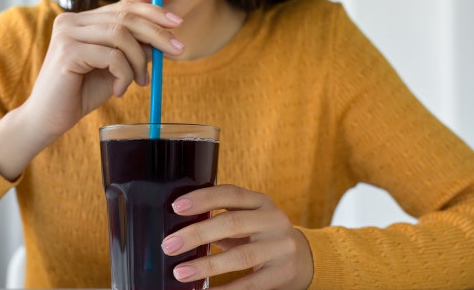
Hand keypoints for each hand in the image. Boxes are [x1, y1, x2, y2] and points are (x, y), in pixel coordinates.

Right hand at [22, 1, 184, 142]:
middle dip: (157, 33)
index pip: (123, 7)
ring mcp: (67, 34)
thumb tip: (163, 38)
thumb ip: (132, 51)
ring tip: (140, 82)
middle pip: (125, 17)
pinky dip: (124, 74)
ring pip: (121, 36)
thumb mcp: (114, 68)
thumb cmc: (80, 94)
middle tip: (177, 50)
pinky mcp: (68, 51)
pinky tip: (119, 90)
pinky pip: (112, 56)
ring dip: (139, 61)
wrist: (49, 119)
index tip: (177, 23)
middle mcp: (72, 20)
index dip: (152, 12)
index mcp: (82, 20)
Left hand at [161, 184, 313, 289]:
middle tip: (169, 245)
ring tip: (181, 272)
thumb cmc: (262, 237)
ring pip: (240, 256)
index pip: (230, 193)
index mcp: (260, 202)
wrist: (304, 258)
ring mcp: (281, 247)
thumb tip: (178, 229)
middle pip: (232, 223)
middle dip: (197, 234)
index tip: (177, 207)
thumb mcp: (248, 220)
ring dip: (207, 266)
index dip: (203, 198)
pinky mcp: (283, 273)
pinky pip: (250, 284)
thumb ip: (221, 219)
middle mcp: (273, 220)